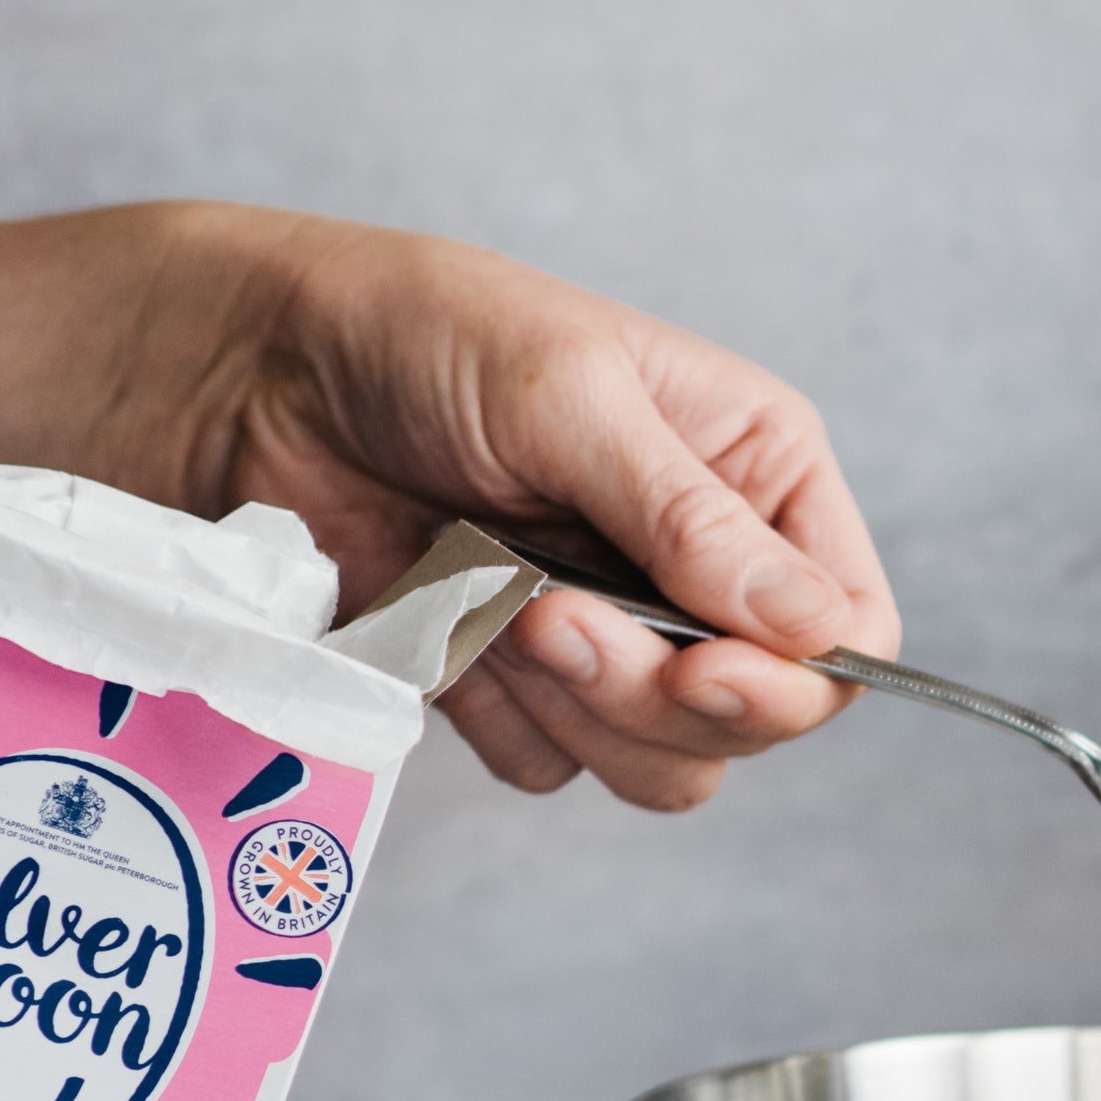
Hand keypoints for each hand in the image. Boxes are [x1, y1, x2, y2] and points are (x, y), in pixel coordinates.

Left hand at [142, 210, 902, 811]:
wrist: (252, 376)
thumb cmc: (420, 334)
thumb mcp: (571, 394)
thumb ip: (691, 520)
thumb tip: (814, 629)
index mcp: (756, 474)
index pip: (848, 630)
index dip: (796, 679)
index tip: (707, 672)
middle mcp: (703, 567)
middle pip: (760, 720)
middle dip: (658, 692)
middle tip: (552, 616)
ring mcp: (614, 635)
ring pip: (661, 766)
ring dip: (578, 707)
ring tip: (495, 603)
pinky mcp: (521, 685)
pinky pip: (551, 766)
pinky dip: (497, 713)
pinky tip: (450, 622)